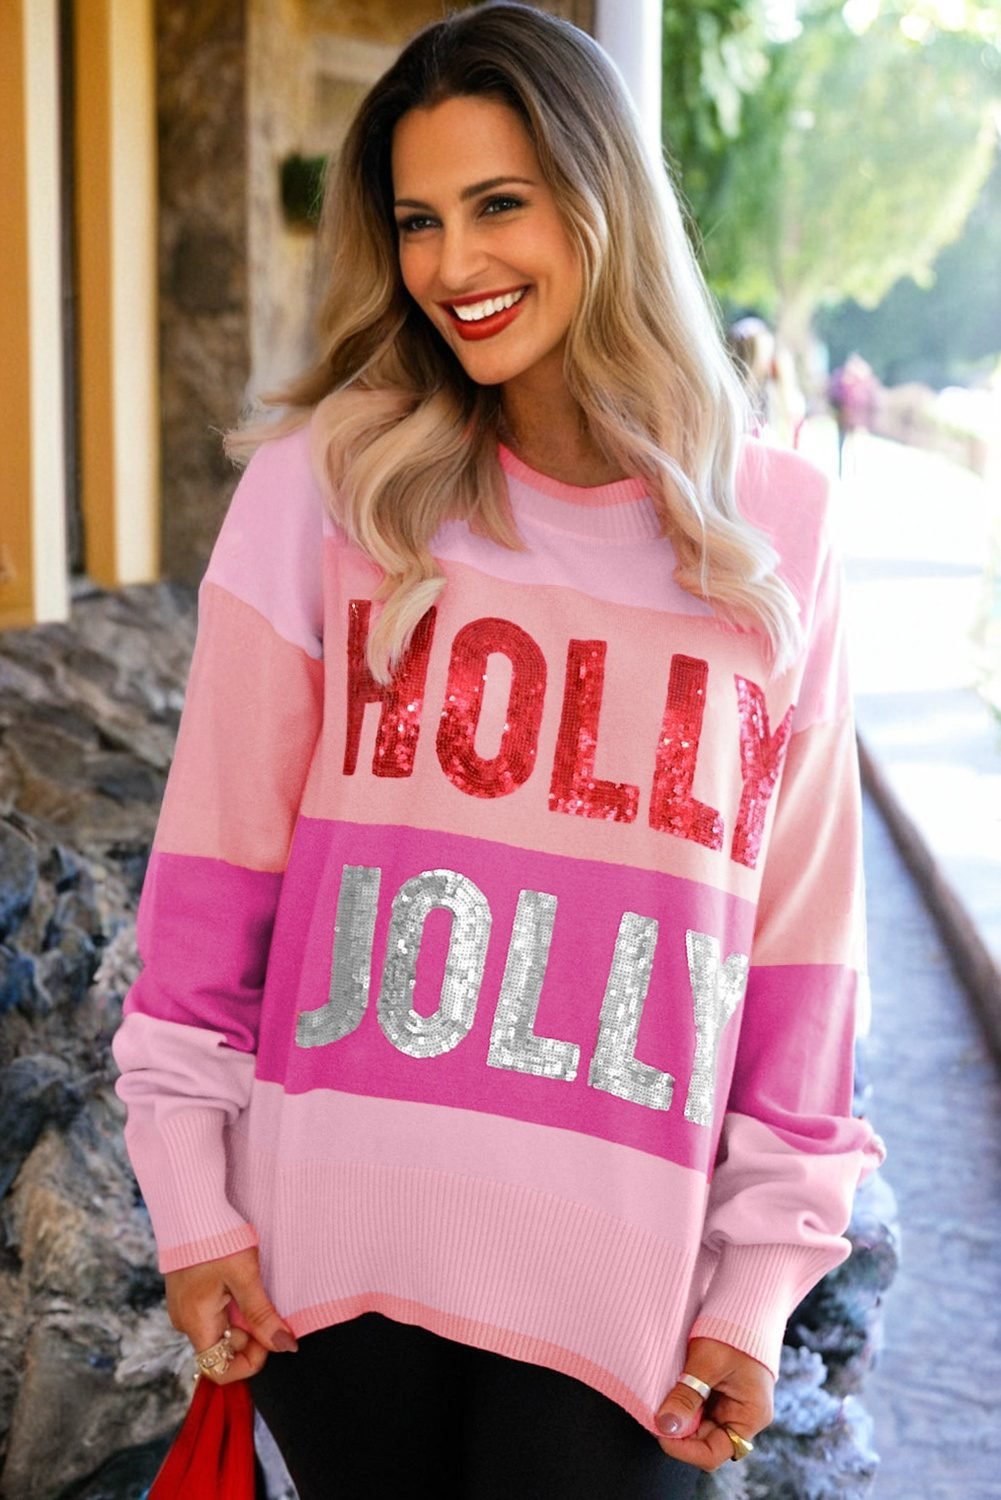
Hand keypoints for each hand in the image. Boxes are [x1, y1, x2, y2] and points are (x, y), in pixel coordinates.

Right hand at [165, 1245, 297, 1382]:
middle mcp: (186, 1322)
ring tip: (254, 1286)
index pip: (219, 1370)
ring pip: (221, 1329)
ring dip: (243, 1318)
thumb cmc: (216, 1239)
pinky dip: (232, 1306)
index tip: (269, 1337)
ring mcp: (186, 1308)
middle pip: (223, 1349)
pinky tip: (241, 1281)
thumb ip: (262, 1315)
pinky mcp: (189, 1294)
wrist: (189, 1206)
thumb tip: (285, 1346)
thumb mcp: (245, 1277)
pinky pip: (214, 1313)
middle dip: (251, 1336)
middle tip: (267, 1303)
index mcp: (196, 1323)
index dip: (248, 1362)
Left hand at [653, 1336, 773, 1469]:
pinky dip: (684, 1404)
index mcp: (750, 1416)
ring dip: (680, 1417)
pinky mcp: (723, 1395)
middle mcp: (743, 1418)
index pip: (713, 1453)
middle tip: (656, 1412)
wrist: (746, 1304)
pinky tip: (673, 1390)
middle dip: (679, 1431)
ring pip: (699, 1428)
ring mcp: (732, 1407)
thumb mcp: (707, 1363)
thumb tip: (665, 1426)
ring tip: (664, 1397)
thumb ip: (687, 1396)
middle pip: (704, 1442)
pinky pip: (700, 1411)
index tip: (660, 1430)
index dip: (684, 1449)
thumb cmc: (732, 1332)